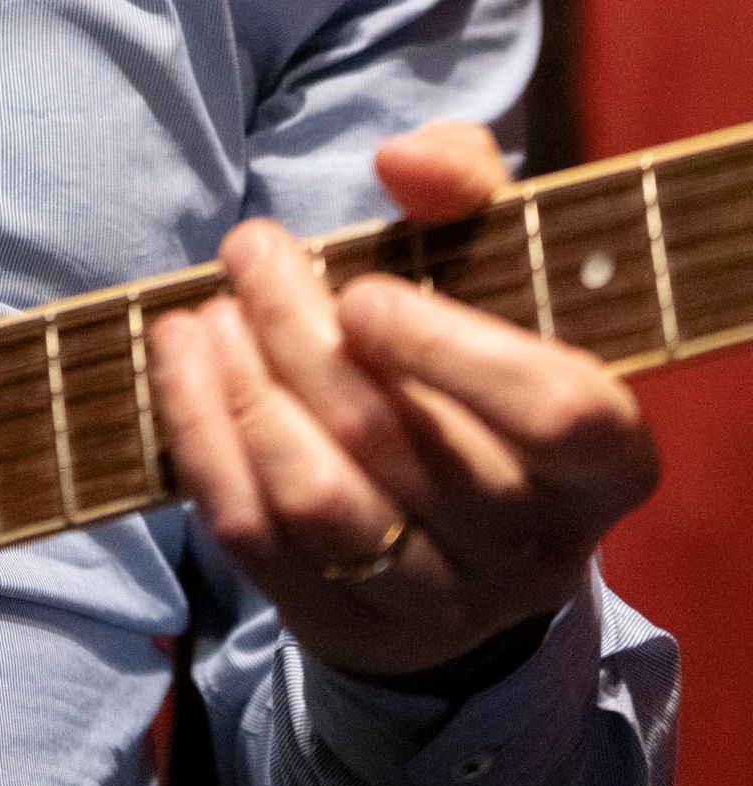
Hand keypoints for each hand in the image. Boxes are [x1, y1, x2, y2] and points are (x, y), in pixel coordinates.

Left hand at [148, 123, 659, 682]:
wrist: (468, 544)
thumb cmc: (482, 371)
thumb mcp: (502, 271)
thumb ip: (467, 189)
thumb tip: (401, 156)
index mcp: (604, 460)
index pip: (549, 414)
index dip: (447, 347)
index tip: (361, 290)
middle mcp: (533, 546)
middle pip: (396, 440)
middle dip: (297, 330)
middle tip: (250, 247)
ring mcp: (439, 603)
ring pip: (319, 498)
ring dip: (242, 391)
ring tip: (210, 312)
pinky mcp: (345, 629)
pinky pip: (255, 536)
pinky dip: (201, 439)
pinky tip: (181, 361)